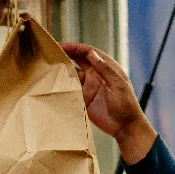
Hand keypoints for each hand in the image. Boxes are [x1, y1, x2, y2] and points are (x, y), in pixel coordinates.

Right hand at [60, 43, 155, 163]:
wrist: (125, 128)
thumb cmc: (127, 105)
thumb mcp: (119, 85)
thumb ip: (106, 69)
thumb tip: (92, 54)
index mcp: (106, 67)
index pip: (88, 52)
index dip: (74, 48)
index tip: (61, 46)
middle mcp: (96, 74)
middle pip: (77, 60)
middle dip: (64, 56)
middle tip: (48, 54)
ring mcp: (88, 86)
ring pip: (72, 74)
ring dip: (61, 71)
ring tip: (47, 69)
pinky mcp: (83, 99)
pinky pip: (71, 90)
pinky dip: (63, 87)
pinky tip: (53, 85)